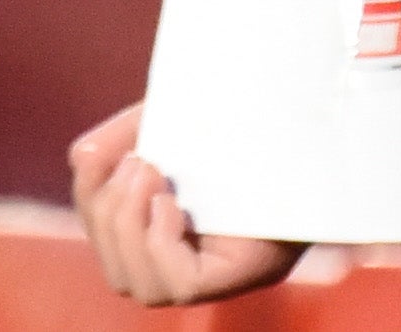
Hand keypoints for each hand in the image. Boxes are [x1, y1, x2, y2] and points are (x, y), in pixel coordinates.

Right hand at [71, 105, 297, 304]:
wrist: (319, 115)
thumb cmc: (250, 116)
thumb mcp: (174, 120)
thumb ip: (127, 133)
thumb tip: (81, 155)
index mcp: (176, 232)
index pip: (108, 241)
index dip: (90, 201)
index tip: (98, 155)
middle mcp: (196, 265)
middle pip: (119, 270)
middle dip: (107, 215)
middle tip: (136, 163)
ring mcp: (218, 276)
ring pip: (138, 283)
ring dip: (127, 227)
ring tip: (150, 174)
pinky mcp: (240, 275)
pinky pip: (177, 285)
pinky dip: (159, 246)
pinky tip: (171, 206)